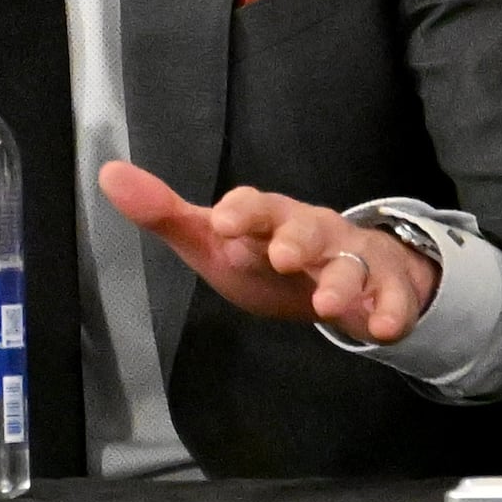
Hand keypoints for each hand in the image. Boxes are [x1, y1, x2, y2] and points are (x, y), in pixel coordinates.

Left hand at [97, 160, 436, 344]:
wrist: (340, 267)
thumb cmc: (265, 252)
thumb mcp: (214, 239)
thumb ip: (164, 214)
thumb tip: (108, 173)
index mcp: (268, 217)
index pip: (254, 206)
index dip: (242, 212)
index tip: (224, 223)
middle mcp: (312, 231)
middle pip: (307, 228)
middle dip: (295, 240)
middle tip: (282, 255)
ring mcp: (351, 259)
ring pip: (350, 265)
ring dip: (341, 282)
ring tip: (329, 304)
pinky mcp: (383, 289)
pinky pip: (393, 298)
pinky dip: (391, 312)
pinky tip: (384, 329)